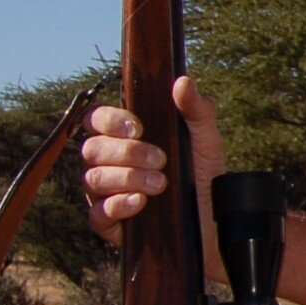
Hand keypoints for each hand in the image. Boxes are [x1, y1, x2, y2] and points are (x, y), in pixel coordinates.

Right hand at [80, 76, 222, 250]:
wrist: (214, 223)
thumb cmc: (204, 177)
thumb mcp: (206, 142)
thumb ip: (196, 111)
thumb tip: (183, 82)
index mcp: (124, 138)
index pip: (95, 118)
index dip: (109, 120)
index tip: (138, 127)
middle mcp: (108, 163)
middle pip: (91, 148)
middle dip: (127, 153)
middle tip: (162, 160)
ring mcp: (104, 192)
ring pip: (93, 178)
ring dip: (127, 178)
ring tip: (161, 184)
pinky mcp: (108, 223)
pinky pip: (97, 213)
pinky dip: (118, 205)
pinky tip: (140, 202)